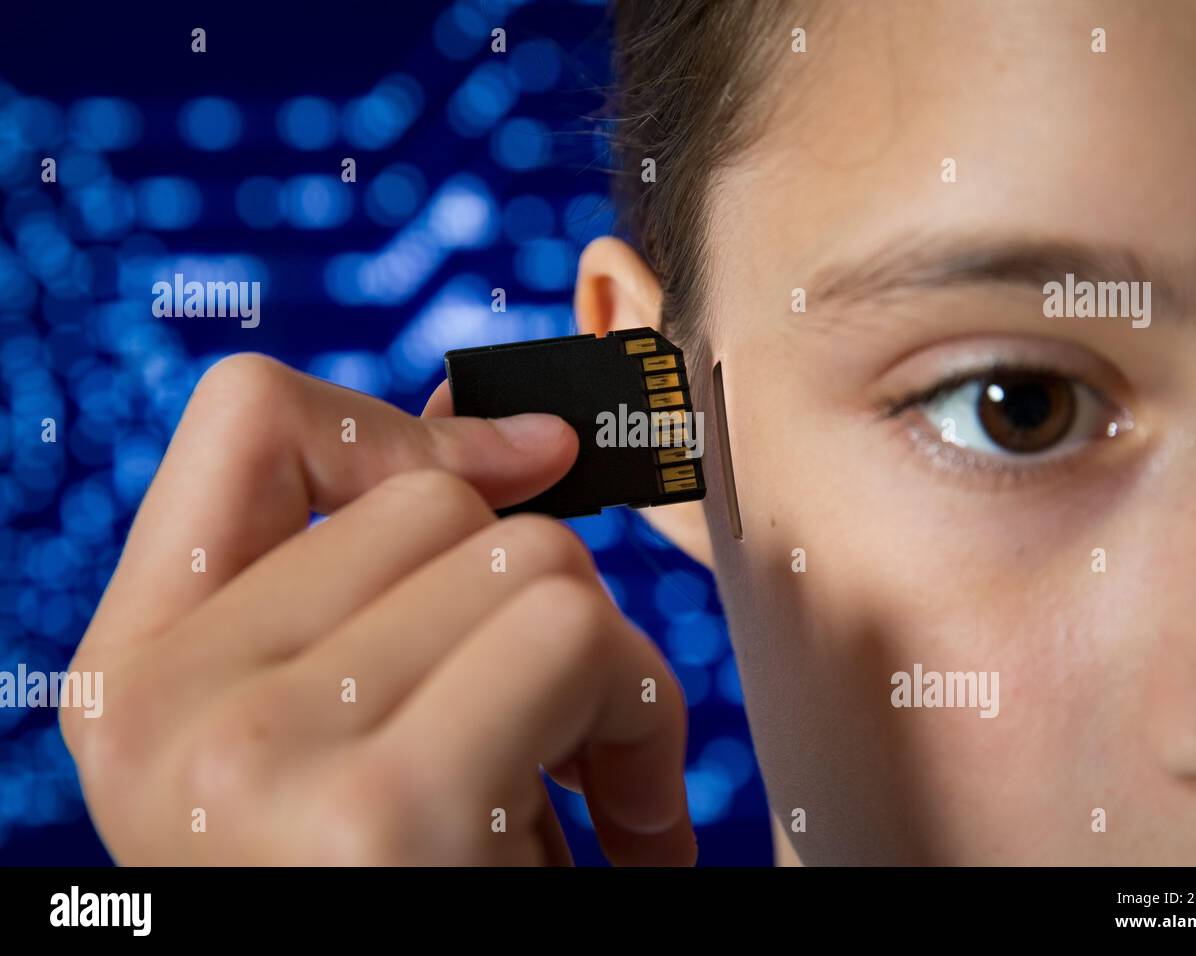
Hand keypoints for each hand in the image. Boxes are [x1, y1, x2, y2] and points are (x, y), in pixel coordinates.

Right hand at [62, 353, 695, 864]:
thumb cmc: (409, 884)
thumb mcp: (353, 726)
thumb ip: (388, 578)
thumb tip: (491, 429)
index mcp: (136, 676)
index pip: (245, 419)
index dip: (400, 428)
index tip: (512, 475)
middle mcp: (165, 711)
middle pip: (441, 505)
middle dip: (540, 600)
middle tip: (557, 725)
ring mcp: (257, 760)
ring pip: (534, 562)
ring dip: (608, 672)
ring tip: (586, 785)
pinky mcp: (385, 811)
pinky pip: (581, 638)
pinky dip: (645, 728)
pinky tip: (619, 835)